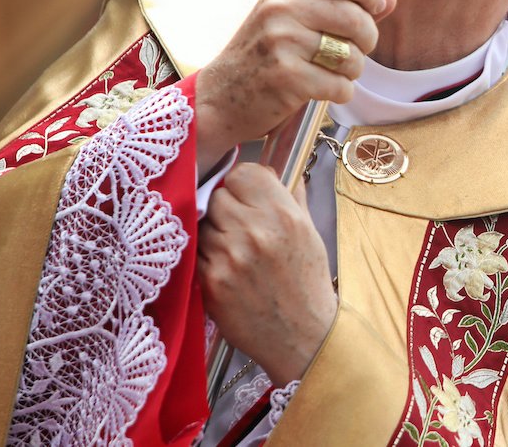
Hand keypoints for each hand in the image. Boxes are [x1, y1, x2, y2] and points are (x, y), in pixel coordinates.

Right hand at [195, 0, 395, 165]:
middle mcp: (281, 8)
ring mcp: (281, 42)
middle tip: (353, 51)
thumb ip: (342, 4)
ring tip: (333, 72)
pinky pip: (340, 85)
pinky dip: (340, 93)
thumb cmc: (266, 55)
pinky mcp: (285, 77)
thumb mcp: (295, 18)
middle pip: (355, 17)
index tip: (374, 7)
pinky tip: (322, 90)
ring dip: (353, 70)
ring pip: (352, 54)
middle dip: (367, 39)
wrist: (219, 98)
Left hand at [198, 163, 335, 383]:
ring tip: (235, 251)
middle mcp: (255, 231)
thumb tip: (275, 173)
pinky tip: (228, 270)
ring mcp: (229, 257)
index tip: (247, 195)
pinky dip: (208, 258)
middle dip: (227, 207)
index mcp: (283, 215)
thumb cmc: (307, 282)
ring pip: (205, 223)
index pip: (243, 173)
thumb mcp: (310, 233)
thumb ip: (291, 198)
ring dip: (215, 233)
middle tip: (240, 226)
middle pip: (218, 195)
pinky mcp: (211, 281)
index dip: (243, 183)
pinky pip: (197, 253)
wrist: (302, 335)